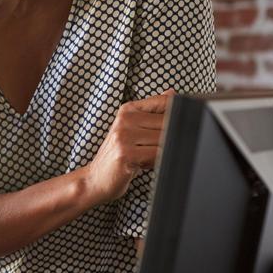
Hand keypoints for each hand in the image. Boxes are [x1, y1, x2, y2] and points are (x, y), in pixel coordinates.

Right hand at [82, 90, 174, 204]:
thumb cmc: (117, 156)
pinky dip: (157, 161)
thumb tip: (172, 93)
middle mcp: (125, 120)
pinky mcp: (126, 153)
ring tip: (147, 157)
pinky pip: (157, 154)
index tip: (173, 129)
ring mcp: (124, 136)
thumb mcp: (132, 130)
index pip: (165, 103)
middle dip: (170, 138)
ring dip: (163, 152)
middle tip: (154, 149)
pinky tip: (144, 164)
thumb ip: (152, 112)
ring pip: (165, 139)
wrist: (95, 178)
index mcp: (128, 110)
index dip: (177, 116)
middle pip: (168, 123)